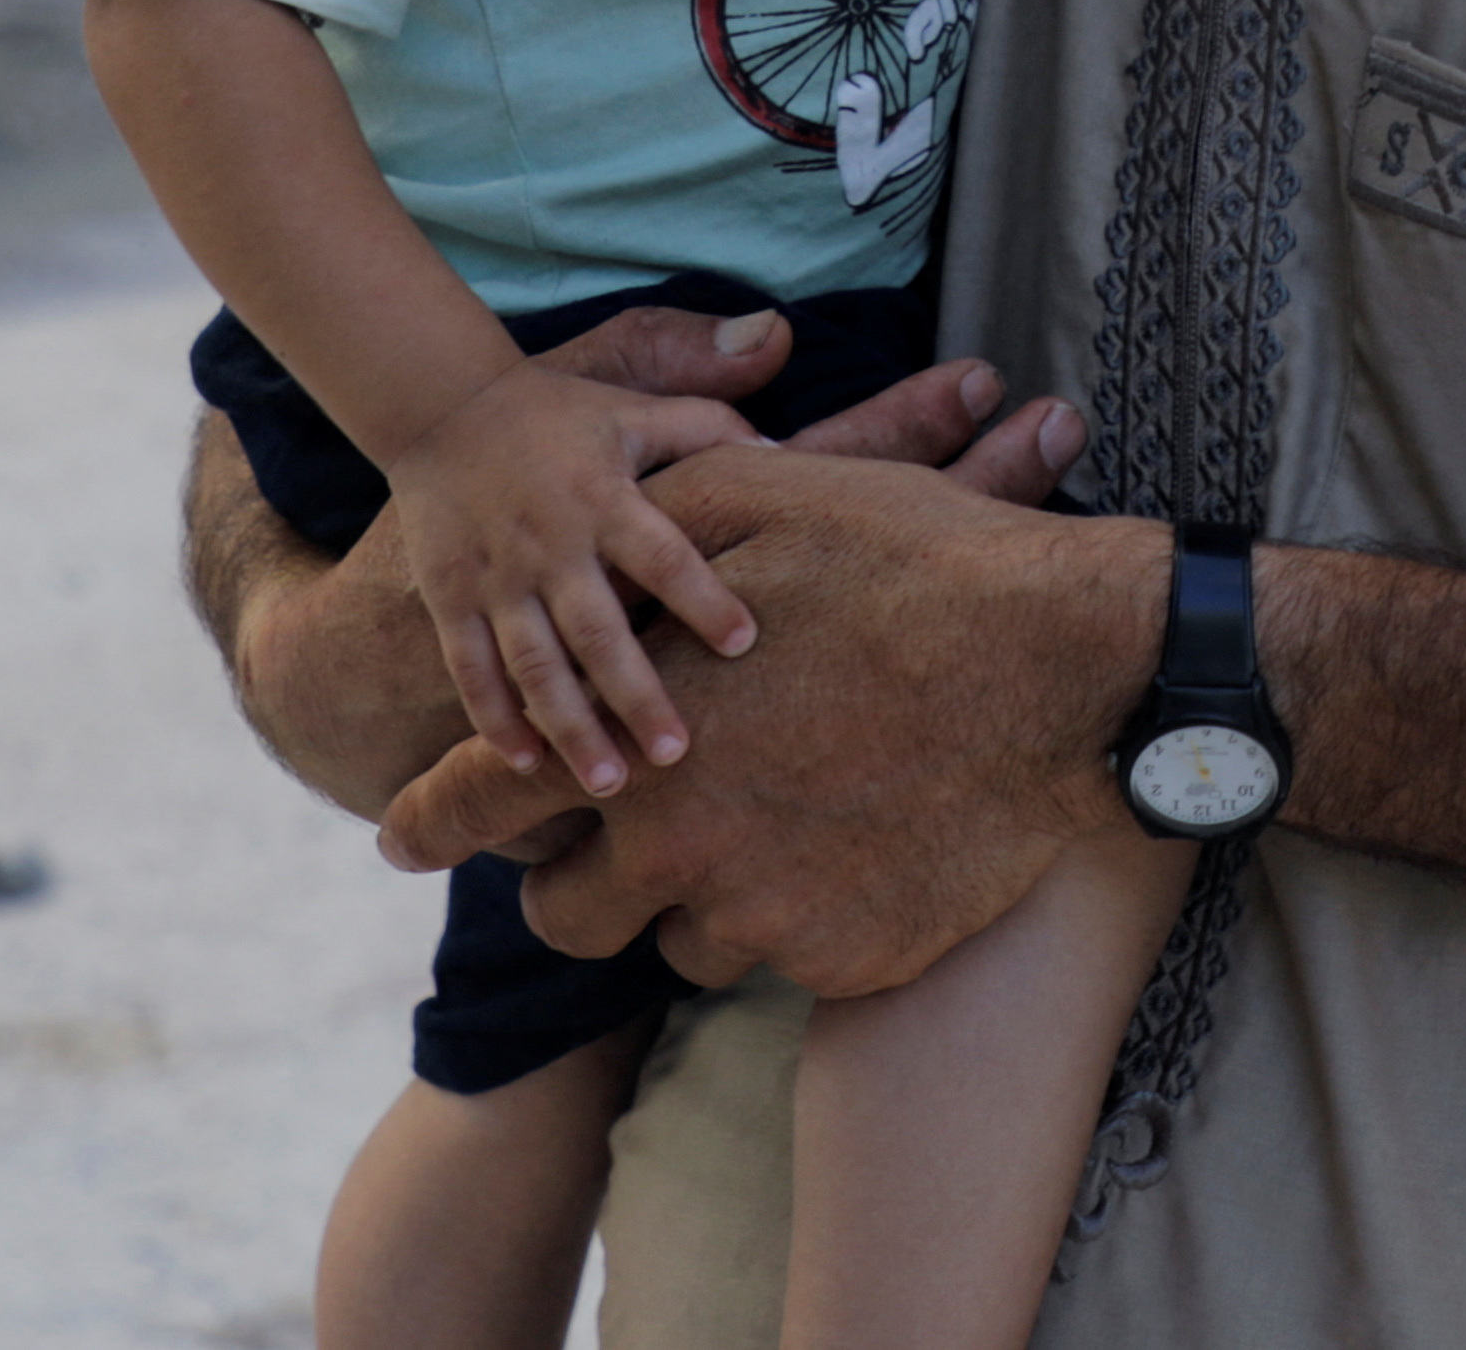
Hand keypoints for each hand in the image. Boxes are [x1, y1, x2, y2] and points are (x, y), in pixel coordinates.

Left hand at [376, 447, 1168, 1000]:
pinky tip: (851, 843)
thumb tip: (589, 555)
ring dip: (698, 900)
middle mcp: (687, 851)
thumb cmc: (913, 563)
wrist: (1069, 663)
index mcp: (641, 742)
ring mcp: (772, 921)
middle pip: (568, 916)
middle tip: (604, 850)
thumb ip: (649, 541)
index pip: (484, 802)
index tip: (396, 838)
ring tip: (762, 827)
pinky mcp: (851, 963)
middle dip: (570, 886)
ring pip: (683, 945)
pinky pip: (789, 960)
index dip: (431, 820)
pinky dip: (802, 915)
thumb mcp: (761, 501)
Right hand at [390, 361, 762, 794]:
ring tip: (609, 784)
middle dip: (637, 696)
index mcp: (603, 495)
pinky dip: (494, 718)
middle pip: (598, 631)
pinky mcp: (449, 595)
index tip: (746, 644)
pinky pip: (469, 667)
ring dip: (569, 727)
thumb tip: (784, 448)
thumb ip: (706, 423)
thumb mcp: (631, 408)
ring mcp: (495, 575)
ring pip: (534, 664)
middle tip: (677, 756)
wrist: (440, 404)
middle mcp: (550, 542)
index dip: (704, 597)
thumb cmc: (558, 412)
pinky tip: (524, 764)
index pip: (662, 554)